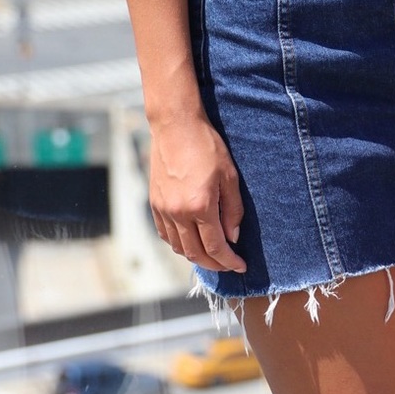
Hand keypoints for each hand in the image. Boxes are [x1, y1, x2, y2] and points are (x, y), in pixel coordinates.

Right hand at [148, 115, 245, 272]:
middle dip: (214, 264)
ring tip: (212, 255)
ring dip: (195, 256)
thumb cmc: (207, 147)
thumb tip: (232, 237)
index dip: (229, 261)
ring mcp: (163, 210)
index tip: (240, 266)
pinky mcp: (154, 204)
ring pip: (178, 247)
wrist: (176, 127)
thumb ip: (232, 210)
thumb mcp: (230, 176)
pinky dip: (179, 244)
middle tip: (229, 265)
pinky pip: (165, 234)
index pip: (215, 246)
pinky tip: (190, 241)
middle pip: (195, 253)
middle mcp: (178, 213)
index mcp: (200, 206)